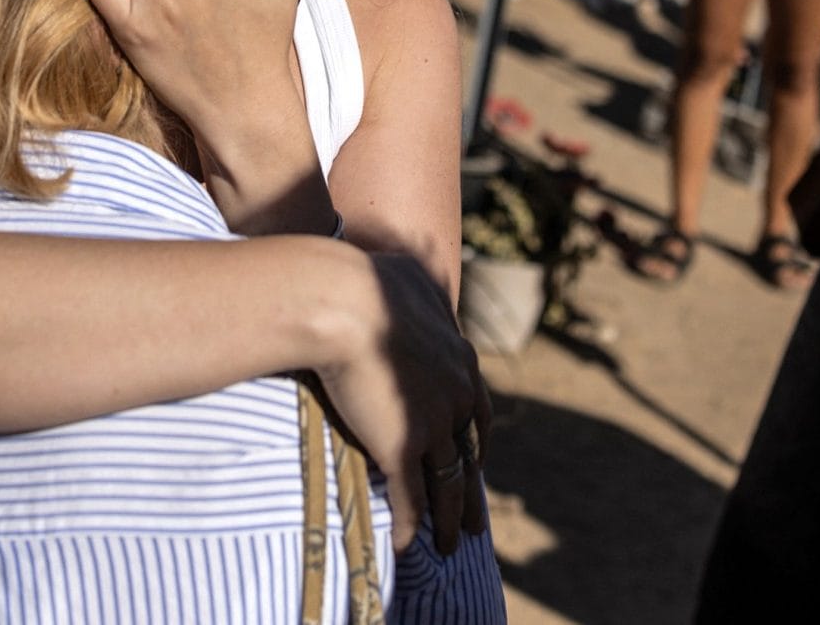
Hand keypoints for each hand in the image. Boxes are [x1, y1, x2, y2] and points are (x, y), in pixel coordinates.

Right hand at [316, 251, 491, 554]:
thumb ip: (418, 284)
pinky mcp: (403, 446)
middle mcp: (456, 395)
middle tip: (476, 523)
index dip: (475, 441)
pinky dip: (412, 525)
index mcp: (459, 358)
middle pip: (470, 455)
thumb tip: (416, 271)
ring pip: (447, 485)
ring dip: (449, 520)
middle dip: (472, 491)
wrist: (342, 300)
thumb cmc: (363, 280)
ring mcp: (432, 423)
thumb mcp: (407, 275)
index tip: (474, 461)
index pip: (476, 411)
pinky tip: (408, 546)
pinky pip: (411, 497)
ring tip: (449, 548)